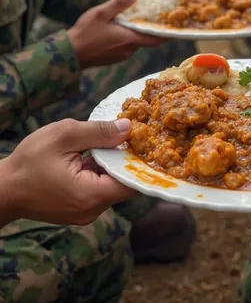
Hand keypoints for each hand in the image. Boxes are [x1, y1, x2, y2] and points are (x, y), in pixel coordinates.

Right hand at [2, 118, 133, 225]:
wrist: (2, 190)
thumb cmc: (29, 163)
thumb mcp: (64, 136)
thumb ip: (99, 132)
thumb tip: (128, 127)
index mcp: (91, 195)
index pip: (132, 183)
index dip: (142, 160)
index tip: (147, 139)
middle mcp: (92, 210)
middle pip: (123, 183)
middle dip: (126, 158)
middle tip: (132, 132)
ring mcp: (85, 212)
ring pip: (110, 184)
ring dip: (111, 163)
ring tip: (113, 139)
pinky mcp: (78, 209)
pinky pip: (98, 188)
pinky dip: (99, 171)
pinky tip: (95, 152)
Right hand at [68, 0, 164, 68]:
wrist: (69, 54)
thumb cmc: (84, 33)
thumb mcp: (101, 13)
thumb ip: (119, 4)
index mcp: (129, 39)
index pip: (156, 39)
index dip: (168, 33)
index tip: (176, 25)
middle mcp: (129, 50)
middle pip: (147, 39)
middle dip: (152, 29)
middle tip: (158, 16)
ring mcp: (122, 55)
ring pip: (136, 41)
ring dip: (139, 32)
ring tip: (141, 18)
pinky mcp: (115, 57)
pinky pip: (127, 45)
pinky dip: (130, 37)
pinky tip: (124, 27)